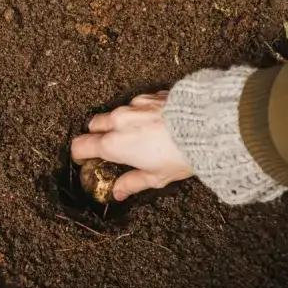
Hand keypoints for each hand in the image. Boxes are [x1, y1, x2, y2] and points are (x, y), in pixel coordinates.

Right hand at [69, 93, 193, 200]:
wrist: (207, 126)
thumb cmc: (181, 154)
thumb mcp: (156, 177)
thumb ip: (132, 183)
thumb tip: (118, 193)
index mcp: (115, 144)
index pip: (82, 145)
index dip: (80, 153)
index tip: (85, 159)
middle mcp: (119, 121)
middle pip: (94, 124)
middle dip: (97, 134)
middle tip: (110, 147)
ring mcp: (135, 105)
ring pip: (116, 112)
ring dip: (119, 122)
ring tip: (137, 135)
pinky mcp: (151, 95)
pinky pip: (136, 104)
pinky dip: (139, 113)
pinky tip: (154, 123)